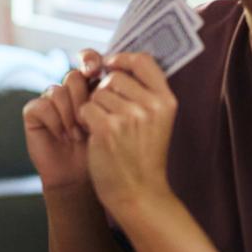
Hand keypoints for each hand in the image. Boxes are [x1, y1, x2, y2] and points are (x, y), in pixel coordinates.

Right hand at [23, 49, 102, 190]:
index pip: (88, 59)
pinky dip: (54, 121)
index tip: (95, 70)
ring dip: (70, 115)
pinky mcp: (34, 113)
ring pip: (58, 91)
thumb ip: (116, 95)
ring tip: (78, 135)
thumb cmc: (103, 150)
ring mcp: (51, 101)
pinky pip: (42, 105)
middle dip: (84, 99)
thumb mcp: (116, 119)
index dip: (90, 59)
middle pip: (74, 76)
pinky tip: (61, 136)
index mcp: (92, 86)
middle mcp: (70, 91)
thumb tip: (120, 70)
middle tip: (89, 122)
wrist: (82, 178)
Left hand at [74, 52, 176, 209]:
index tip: (110, 65)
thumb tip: (115, 63)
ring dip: (94, 108)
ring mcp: (130, 116)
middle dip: (104, 92)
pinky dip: (85, 121)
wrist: (139, 193)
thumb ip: (144, 93)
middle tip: (109, 115)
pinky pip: (86, 108)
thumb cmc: (142, 156)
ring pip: (97, 93)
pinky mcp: (108, 128)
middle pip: (114, 77)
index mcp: (166, 100)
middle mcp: (151, 105)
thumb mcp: (157, 121)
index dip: (122, 59)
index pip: (144, 60)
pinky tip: (96, 135)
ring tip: (106, 129)